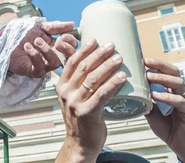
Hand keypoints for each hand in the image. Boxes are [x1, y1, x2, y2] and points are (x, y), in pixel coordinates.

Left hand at [8, 20, 76, 77]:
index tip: (65, 36)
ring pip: (54, 64)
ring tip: (36, 41)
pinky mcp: (32, 71)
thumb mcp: (40, 26)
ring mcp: (43, 64)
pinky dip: (35, 56)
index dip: (71, 42)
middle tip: (57, 42)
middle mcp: (51, 56)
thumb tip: (72, 24)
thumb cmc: (22, 32)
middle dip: (66, 49)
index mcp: (55, 45)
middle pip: (68, 58)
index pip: (71, 47)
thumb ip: (55, 27)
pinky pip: (39, 68)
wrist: (5, 38)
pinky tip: (27, 47)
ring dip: (47, 51)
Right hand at [54, 38, 126, 162]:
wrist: (80, 144)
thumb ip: (79, 83)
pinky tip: (122, 77)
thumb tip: (94, 63)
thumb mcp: (74, 98)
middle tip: (111, 46)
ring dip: (108, 66)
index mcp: (62, 86)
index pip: (72, 63)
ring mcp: (75, 103)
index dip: (84, 50)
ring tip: (119, 58)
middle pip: (84, 68)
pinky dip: (113, 84)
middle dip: (98, 54)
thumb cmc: (81, 119)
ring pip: (93, 79)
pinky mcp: (87, 113)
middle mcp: (66, 93)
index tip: (95, 40)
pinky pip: (102, 94)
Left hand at [144, 58, 184, 162]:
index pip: (167, 72)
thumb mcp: (151, 112)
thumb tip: (130, 90)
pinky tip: (157, 96)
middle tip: (146, 63)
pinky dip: (168, 97)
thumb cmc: (168, 128)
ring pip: (179, 84)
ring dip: (163, 79)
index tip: (142, 60)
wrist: (182, 148)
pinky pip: (181, 102)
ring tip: (148, 78)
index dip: (156, 65)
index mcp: (173, 91)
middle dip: (160, 66)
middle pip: (175, 73)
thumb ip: (145, 100)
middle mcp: (183, 93)